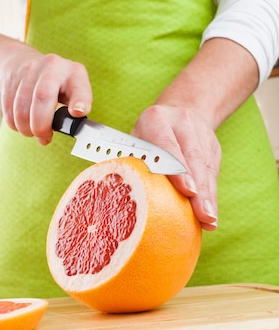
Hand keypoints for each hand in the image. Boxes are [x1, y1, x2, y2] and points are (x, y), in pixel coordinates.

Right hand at [0, 44, 91, 144]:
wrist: (22, 61)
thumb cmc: (54, 82)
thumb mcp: (73, 88)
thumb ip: (78, 105)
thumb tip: (73, 125)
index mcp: (73, 72)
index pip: (78, 87)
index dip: (80, 100)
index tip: (78, 112)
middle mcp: (51, 67)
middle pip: (42, 98)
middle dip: (41, 126)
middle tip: (44, 137)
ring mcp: (28, 71)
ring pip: (21, 109)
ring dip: (26, 129)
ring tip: (32, 131)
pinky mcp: (9, 80)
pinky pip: (8, 111)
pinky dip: (15, 124)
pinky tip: (22, 123)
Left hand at [132, 104, 220, 230]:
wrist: (179, 109)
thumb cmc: (147, 134)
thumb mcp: (135, 140)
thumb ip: (131, 161)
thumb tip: (115, 195)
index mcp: (156, 120)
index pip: (168, 145)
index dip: (179, 170)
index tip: (188, 191)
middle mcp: (182, 123)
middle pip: (194, 158)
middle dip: (200, 189)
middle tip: (203, 215)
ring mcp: (201, 134)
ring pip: (207, 167)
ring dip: (208, 197)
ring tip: (209, 221)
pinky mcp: (213, 146)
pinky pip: (213, 172)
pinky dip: (211, 195)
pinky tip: (210, 214)